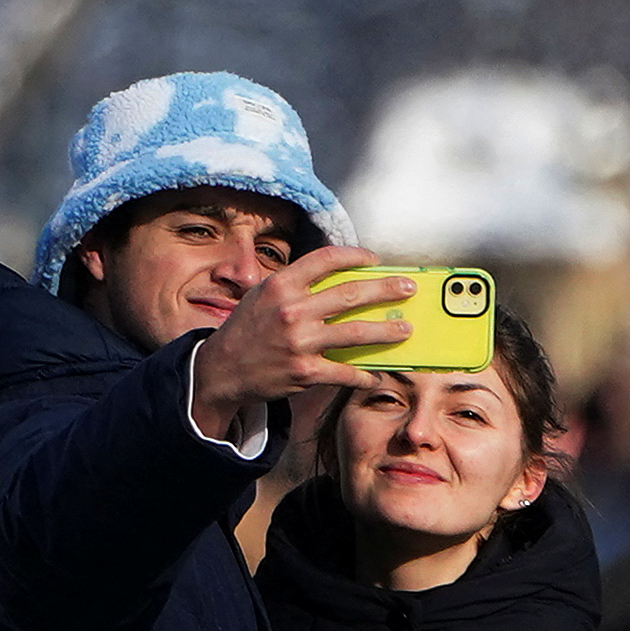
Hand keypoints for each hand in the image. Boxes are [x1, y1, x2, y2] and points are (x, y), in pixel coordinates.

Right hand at [186, 249, 407, 442]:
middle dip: (385, 289)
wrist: (221, 370)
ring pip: (355, 333)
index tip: (374, 260)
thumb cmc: (246, 329)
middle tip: (408, 289)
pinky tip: (375, 373)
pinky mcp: (305, 371)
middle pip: (351, 294)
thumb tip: (336, 273)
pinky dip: (364, 374)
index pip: (327, 260)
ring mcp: (300, 342)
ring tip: (405, 329)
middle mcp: (292, 310)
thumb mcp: (262, 294)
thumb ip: (295, 283)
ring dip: (386, 331)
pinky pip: (344, 372)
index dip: (355, 256)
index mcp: (282, 285)